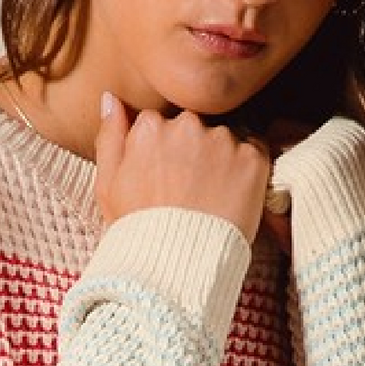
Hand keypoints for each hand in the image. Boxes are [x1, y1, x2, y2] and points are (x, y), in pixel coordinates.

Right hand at [95, 95, 269, 244]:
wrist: (177, 267)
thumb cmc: (138, 230)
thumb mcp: (108, 186)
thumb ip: (110, 137)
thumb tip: (111, 98)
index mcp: (149, 127)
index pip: (162, 125)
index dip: (165, 155)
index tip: (167, 180)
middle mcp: (186, 125)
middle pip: (195, 128)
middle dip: (194, 153)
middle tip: (191, 193)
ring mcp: (222, 140)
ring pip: (226, 139)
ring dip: (222, 161)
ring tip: (212, 199)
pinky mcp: (252, 158)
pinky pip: (256, 153)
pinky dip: (248, 172)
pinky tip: (232, 198)